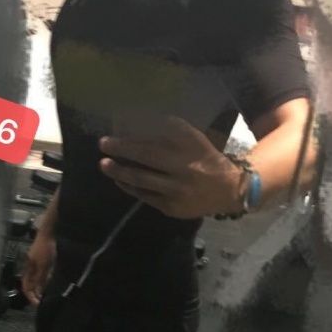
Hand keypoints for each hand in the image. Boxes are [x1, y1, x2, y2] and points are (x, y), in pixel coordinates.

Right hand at [22, 229, 55, 305]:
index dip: (30, 296)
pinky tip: (50, 283)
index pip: (26, 286)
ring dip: (40, 288)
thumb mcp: (44, 265)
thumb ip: (40, 278)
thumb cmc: (45, 248)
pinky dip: (45, 280)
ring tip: (46, 295)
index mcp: (28, 268)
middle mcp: (30, 267)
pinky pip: (42, 274)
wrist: (49, 232)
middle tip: (42, 302)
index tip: (37, 304)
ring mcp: (36, 263)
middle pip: (31, 284)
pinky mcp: (42, 259)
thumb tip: (38, 291)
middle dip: (35, 294)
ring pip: (36, 279)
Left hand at [98, 115, 241, 218]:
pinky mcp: (171, 207)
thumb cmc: (206, 160)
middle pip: (147, 155)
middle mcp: (183, 167)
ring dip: (120, 171)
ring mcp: (176, 189)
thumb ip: (170, 131)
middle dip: (122, 149)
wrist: (228, 191)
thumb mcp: (194, 140)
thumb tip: (138, 125)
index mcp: (190, 146)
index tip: (116, 129)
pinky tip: (120, 180)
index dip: (134, 134)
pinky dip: (130, 187)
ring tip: (104, 165)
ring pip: (142, 179)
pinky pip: (145, 196)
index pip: (158, 136)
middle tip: (102, 144)